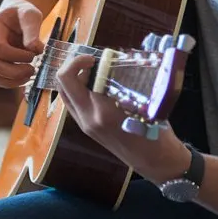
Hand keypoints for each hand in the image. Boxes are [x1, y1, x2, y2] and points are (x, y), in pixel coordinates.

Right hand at [0, 0, 45, 88]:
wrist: (17, 15)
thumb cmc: (24, 13)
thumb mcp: (31, 14)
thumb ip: (32, 30)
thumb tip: (36, 49)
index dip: (16, 56)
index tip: (33, 54)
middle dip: (15, 71)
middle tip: (33, 69)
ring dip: (13, 80)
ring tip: (30, 73)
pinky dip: (11, 82)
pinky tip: (25, 77)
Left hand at [54, 52, 191, 183]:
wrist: (154, 161)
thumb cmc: (155, 130)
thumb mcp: (143, 100)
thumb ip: (122, 80)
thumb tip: (110, 58)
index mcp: (100, 110)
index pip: (70, 78)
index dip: (77, 61)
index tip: (94, 57)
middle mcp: (87, 118)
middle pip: (62, 84)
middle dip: (73, 66)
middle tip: (92, 61)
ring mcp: (85, 125)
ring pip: (66, 94)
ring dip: (76, 78)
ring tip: (97, 71)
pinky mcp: (87, 129)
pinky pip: (75, 103)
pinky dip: (81, 89)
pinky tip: (99, 85)